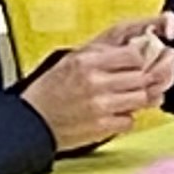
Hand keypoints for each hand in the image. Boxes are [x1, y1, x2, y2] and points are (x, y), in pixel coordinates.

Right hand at [25, 41, 162, 152]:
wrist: (31, 121)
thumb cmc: (50, 91)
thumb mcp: (72, 59)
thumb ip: (103, 52)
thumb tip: (134, 47)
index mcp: (86, 62)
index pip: (134, 55)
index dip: (139, 60)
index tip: (135, 64)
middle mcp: (95, 82)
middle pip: (141, 77)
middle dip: (140, 80)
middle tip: (132, 83)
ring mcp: (100, 106)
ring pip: (142, 98)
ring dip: (137, 99)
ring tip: (123, 98)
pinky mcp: (102, 127)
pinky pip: (130, 121)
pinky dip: (125, 119)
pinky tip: (113, 114)